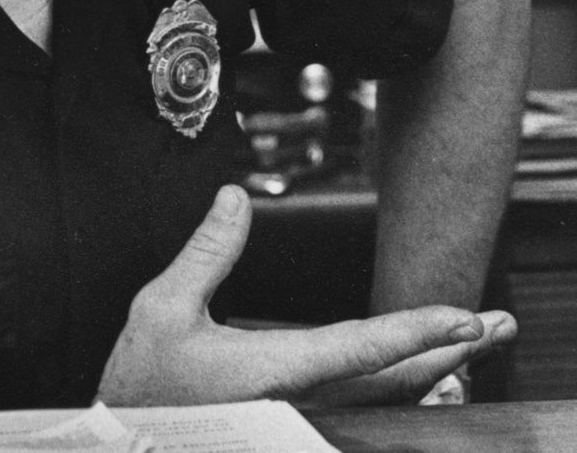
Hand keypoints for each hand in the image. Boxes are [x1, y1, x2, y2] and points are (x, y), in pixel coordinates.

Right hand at [96, 184, 516, 406]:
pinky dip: (399, 391)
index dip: (416, 331)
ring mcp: (300, 423)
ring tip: (470, 347)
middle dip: (449, 353)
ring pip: (386, 403)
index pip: (362, 348)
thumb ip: (208, 251)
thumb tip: (236, 197)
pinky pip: (364, 412)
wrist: (125, 444)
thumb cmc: (142, 384)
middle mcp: (300, 405)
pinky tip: (416, 379)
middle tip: (497, 326)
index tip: (463, 316)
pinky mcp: (291, 428)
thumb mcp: (162, 307)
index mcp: (274, 373)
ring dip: (432, 372)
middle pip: (394, 382)